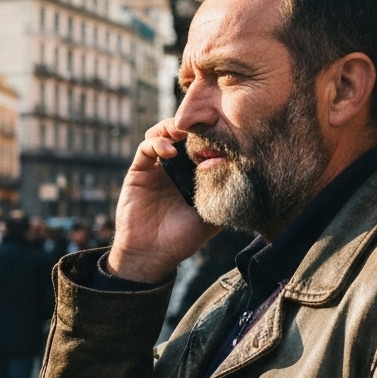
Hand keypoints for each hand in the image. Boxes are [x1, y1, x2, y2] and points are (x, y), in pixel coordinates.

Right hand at [109, 119, 219, 283]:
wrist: (153, 254)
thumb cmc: (184, 238)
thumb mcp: (212, 215)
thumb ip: (222, 192)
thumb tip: (237, 166)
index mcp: (194, 173)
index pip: (203, 143)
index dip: (212, 134)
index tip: (225, 132)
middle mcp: (176, 166)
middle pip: (183, 132)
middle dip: (194, 125)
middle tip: (206, 123)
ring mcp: (156, 166)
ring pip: (162, 133)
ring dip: (173, 127)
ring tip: (185, 133)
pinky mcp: (139, 170)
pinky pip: (146, 147)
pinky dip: (157, 143)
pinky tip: (170, 151)